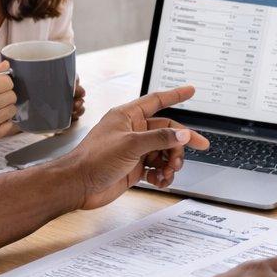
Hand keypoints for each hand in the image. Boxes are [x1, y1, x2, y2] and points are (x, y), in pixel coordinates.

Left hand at [63, 85, 209, 208]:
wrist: (78, 185)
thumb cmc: (94, 159)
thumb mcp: (130, 144)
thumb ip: (159, 138)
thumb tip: (181, 134)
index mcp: (127, 117)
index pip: (156, 101)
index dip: (175, 95)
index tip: (191, 91)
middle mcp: (132, 132)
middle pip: (166, 131)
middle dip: (181, 142)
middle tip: (199, 148)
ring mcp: (134, 150)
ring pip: (163, 152)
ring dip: (171, 162)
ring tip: (170, 171)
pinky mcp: (133, 168)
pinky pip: (156, 168)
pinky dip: (162, 175)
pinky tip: (160, 180)